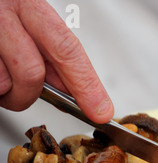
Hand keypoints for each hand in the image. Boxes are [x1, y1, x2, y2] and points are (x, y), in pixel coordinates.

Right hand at [0, 0, 113, 122]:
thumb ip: (51, 54)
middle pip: (31, 72)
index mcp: (27, 5)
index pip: (67, 49)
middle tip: (25, 95)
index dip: (86, 84)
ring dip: (3, 91)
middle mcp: (2, 12)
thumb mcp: (27, 24)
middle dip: (31, 94)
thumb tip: (79, 90)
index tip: (101, 111)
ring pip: (3, 83)